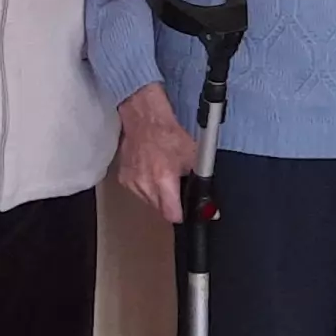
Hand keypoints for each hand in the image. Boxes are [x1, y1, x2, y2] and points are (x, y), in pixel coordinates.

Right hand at [115, 84, 197, 223]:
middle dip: (170, 203)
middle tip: (175, 187)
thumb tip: (211, 210)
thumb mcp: (193, 158)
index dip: (181, 214)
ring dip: (157, 195)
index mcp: (163, 180)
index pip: (172, 215)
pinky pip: (138, 192)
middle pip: (160, 210)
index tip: (185, 210)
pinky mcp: (123, 179)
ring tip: (161, 176)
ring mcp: (132, 183)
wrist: (145, 120)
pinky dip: (145, 187)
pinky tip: (150, 172)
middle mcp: (145, 185)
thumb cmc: (168, 134)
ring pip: (149, 202)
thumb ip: (200, 183)